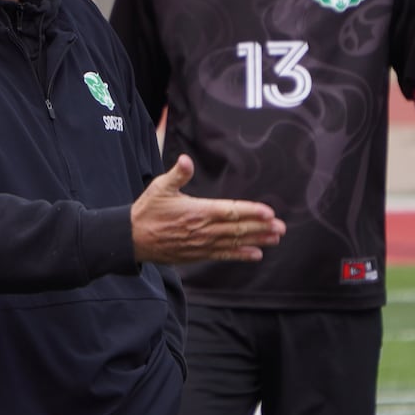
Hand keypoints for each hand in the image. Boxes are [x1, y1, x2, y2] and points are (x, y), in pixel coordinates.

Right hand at [131, 155, 284, 264]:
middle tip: (281, 227)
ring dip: (256, 240)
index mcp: (196, 211)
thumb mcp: (160, 187)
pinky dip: (240, 255)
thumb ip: (177, 174)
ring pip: (234, 242)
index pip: (230, 211)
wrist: (132, 238)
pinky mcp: (197, 254)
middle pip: (237, 228)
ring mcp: (201, 244)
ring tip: (275, 238)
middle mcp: (202, 229)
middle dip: (261, 227)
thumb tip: (186, 160)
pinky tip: (256, 254)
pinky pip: (223, 255)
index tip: (268, 212)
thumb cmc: (147, 210)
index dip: (250, 211)